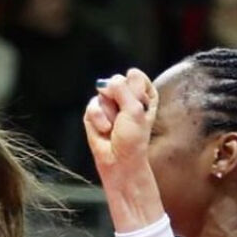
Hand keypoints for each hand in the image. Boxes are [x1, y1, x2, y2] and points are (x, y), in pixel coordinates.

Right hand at [85, 69, 156, 186]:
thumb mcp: (135, 109)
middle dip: (119, 99)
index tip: (139, 104)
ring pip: (102, 93)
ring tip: (114, 126)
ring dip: (109, 112)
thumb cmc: (133, 139)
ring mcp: (109, 104)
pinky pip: (92, 105)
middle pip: (117, 81)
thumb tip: (110, 80)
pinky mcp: (94, 114)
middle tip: (125, 117)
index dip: (135, 89)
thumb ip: (123, 88)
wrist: (118, 161)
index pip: (136, 76)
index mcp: (144, 95)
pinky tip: (105, 130)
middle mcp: (126, 97)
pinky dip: (98, 118)